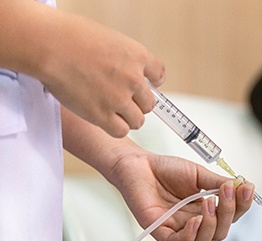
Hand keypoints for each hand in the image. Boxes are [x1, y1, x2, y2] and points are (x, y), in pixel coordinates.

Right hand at [38, 8, 164, 137]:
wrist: (50, 45)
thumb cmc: (71, 37)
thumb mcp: (110, 39)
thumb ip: (124, 58)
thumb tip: (128, 70)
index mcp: (137, 56)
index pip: (159, 75)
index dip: (153, 82)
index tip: (146, 85)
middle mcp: (133, 79)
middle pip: (150, 103)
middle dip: (138, 103)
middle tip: (124, 101)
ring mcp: (119, 98)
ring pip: (138, 120)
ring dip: (128, 118)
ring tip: (114, 112)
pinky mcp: (102, 114)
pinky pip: (121, 131)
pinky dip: (116, 128)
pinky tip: (106, 120)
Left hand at [107, 151, 254, 240]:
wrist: (140, 164)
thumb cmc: (167, 170)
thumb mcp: (198, 174)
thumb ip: (218, 183)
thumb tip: (242, 186)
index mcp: (206, 210)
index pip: (230, 216)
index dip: (241, 205)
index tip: (247, 187)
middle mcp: (194, 223)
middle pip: (220, 232)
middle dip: (228, 212)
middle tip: (227, 191)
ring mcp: (177, 229)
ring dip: (211, 225)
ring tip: (209, 202)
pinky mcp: (159, 231)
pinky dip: (190, 234)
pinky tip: (195, 220)